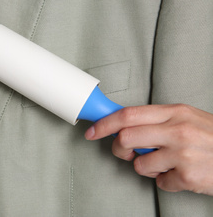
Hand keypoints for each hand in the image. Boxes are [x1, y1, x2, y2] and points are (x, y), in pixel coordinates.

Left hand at [85, 104, 212, 195]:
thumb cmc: (212, 137)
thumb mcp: (187, 118)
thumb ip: (157, 120)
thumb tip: (123, 124)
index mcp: (174, 112)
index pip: (128, 114)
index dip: (104, 123)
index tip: (92, 130)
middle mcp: (177, 130)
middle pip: (125, 138)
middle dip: (119, 148)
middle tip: (127, 151)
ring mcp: (183, 153)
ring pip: (138, 164)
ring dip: (146, 167)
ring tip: (165, 163)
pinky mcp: (188, 176)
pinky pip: (160, 182)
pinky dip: (166, 181)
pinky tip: (180, 174)